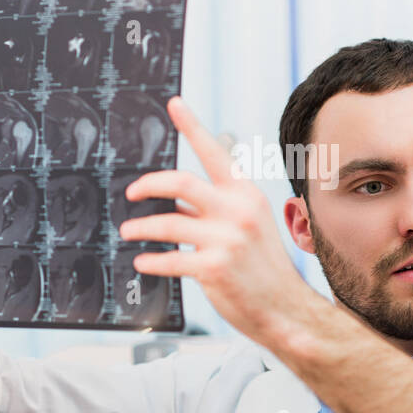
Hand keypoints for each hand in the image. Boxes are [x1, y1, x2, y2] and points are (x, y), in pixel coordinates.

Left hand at [118, 96, 314, 345]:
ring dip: (140, 228)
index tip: (174, 103)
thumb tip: (173, 202)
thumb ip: (212, 210)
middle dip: (148, 184)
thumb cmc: (262, 268)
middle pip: (180, 181)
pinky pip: (169, 259)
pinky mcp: (214, 268)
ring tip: (127, 232)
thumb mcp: (246, 227)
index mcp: (246, 194)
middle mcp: (237, 211)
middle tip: (131, 192)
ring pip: (167, 223)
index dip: (192, 125)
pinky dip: (150, 261)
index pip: (215, 152)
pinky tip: (143, 261)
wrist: (285, 309)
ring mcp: (226, 239)